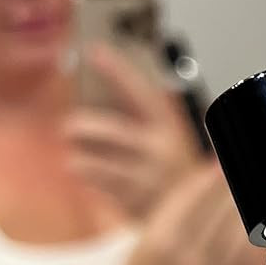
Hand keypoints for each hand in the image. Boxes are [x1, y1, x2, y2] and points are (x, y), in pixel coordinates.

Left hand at [65, 43, 199, 217]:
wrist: (193, 214)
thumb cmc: (173, 168)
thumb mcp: (166, 136)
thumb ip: (138, 116)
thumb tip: (94, 94)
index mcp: (171, 128)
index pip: (141, 91)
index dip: (117, 68)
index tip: (94, 50)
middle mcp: (158, 152)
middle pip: (101, 129)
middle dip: (78, 125)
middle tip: (72, 127)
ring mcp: (143, 179)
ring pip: (87, 159)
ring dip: (78, 156)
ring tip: (81, 155)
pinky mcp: (130, 201)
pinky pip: (90, 180)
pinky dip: (86, 174)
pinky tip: (94, 173)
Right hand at [121, 159, 257, 264]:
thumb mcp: (147, 237)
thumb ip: (177, 208)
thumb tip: (210, 176)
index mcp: (161, 242)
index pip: (195, 199)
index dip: (211, 178)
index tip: (221, 163)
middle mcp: (189, 261)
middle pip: (222, 213)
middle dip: (232, 190)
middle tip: (242, 173)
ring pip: (241, 233)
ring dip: (246, 212)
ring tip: (247, 196)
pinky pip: (249, 259)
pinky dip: (252, 239)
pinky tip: (252, 226)